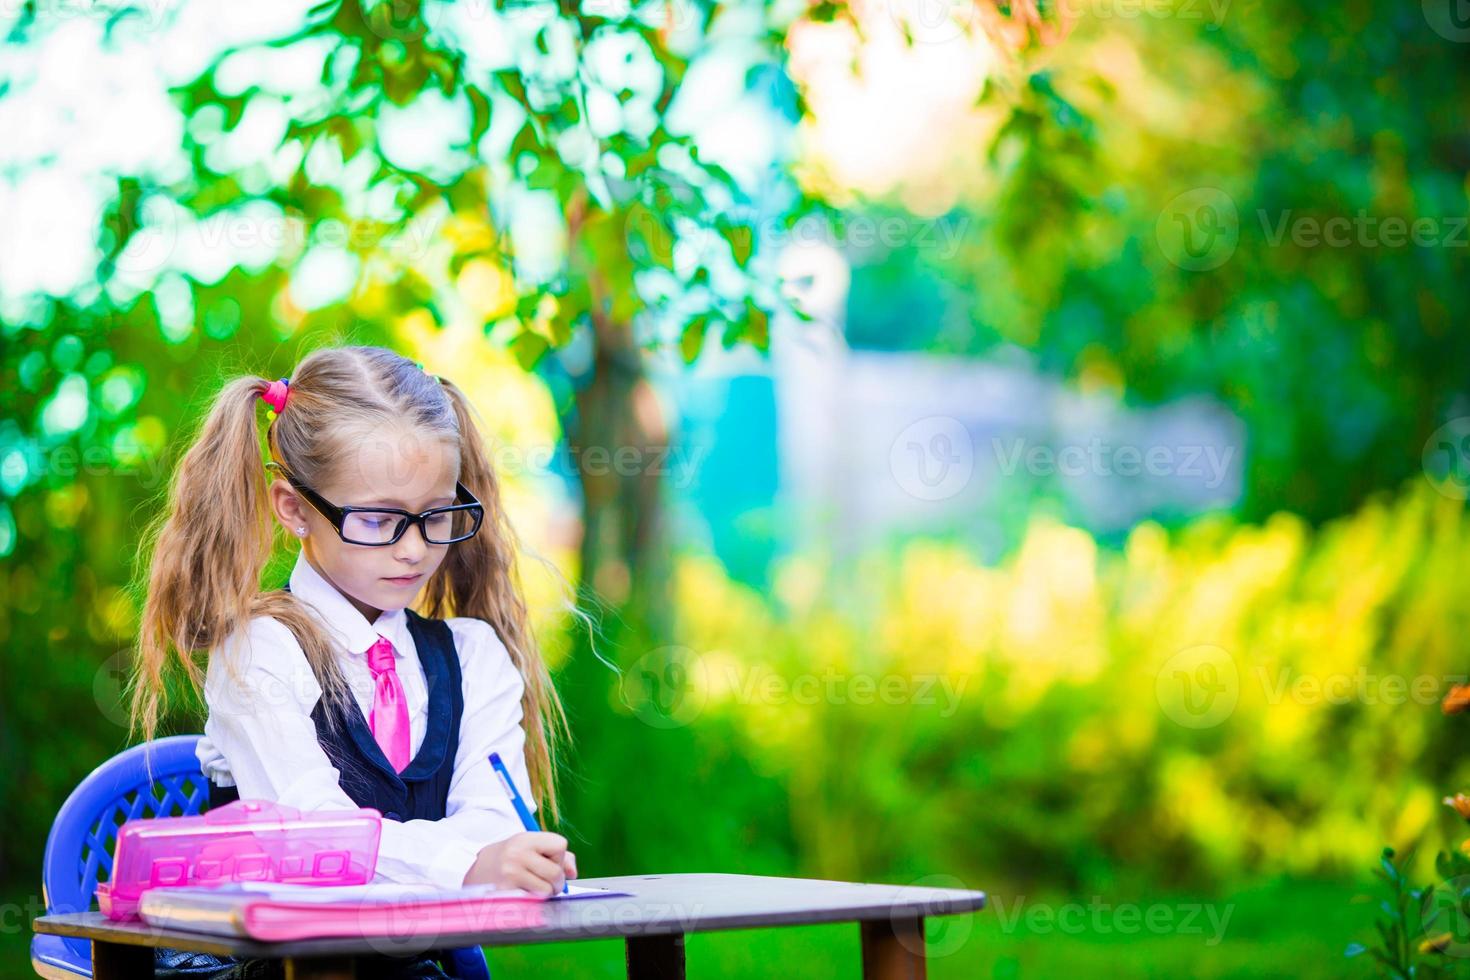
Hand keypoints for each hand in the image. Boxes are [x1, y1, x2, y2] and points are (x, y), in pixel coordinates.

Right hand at [463, 831, 577, 895]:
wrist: (473, 871)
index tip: (548, 860)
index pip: (560, 845)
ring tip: (533, 888)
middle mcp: (518, 853)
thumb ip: (557, 855)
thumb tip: (573, 873)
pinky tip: (522, 894)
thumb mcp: (528, 847)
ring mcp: (510, 873)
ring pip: (547, 889)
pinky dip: (533, 901)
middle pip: (556, 871)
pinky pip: (533, 901)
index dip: (559, 856)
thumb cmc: (507, 859)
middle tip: (546, 882)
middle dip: (556, 881)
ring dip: (545, 893)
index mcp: (525, 838)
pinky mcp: (506, 891)